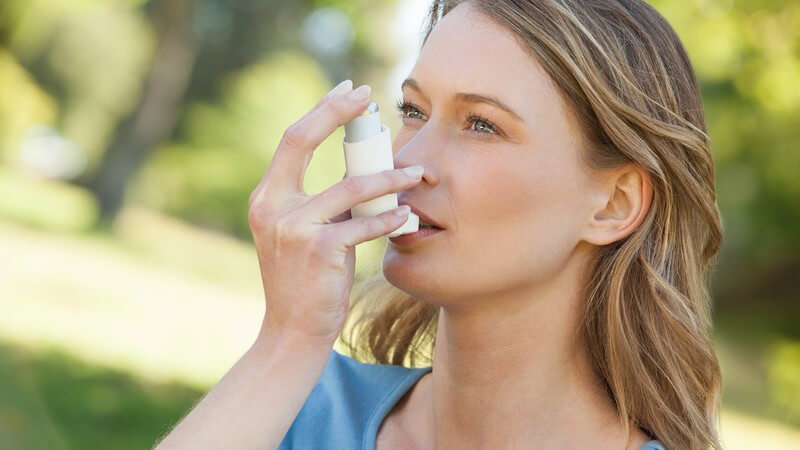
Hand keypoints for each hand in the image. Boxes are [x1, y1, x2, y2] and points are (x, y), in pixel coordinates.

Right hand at [248, 80, 423, 347]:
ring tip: (417, 175)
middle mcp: (272, 206)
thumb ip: (322, 203)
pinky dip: (389, 220)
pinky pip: (364, 225)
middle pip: (301, 140)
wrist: (292, 332)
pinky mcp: (319, 250)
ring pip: (350, 187)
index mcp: (267, 198)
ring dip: (390, 178)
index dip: (321, 111)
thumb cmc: (305, 281)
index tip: (349, 92)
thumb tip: (363, 171)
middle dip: (337, 113)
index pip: (292, 140)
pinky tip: (408, 219)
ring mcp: (293, 227)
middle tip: (370, 97)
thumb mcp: (302, 234)